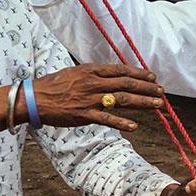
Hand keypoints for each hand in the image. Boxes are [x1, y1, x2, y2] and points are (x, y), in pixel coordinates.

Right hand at [32, 64, 162, 129]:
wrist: (34, 98)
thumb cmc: (54, 85)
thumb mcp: (75, 72)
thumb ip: (94, 74)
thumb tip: (111, 75)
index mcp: (91, 70)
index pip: (121, 70)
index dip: (139, 73)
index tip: (152, 77)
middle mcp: (93, 83)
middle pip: (127, 84)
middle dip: (147, 88)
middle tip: (161, 92)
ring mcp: (90, 99)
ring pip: (122, 99)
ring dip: (142, 102)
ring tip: (157, 105)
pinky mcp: (84, 115)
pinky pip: (107, 119)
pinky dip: (121, 122)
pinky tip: (134, 126)